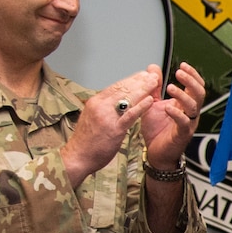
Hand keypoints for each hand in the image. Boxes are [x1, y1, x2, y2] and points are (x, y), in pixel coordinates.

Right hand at [60, 69, 154, 184]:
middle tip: (152, 75)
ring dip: (143, 88)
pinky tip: (150, 100)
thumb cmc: (86, 142)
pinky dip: (141, 106)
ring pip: (127, 98)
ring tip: (154, 82)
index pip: (115, 86)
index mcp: (95, 102)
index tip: (141, 75)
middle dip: (139, 80)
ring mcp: (107, 117)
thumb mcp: (92, 118)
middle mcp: (100, 106)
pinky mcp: (114, 129)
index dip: (130, 79)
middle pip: (122, 88)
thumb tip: (112, 102)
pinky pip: (129, 115)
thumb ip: (103, 109)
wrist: (77, 157)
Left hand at [143, 62, 204, 168]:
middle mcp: (190, 113)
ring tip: (170, 87)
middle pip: (199, 93)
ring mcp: (188, 123)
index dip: (192, 75)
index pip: (196, 86)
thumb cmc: (157, 129)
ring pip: (194, 106)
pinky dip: (177, 114)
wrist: (155, 152)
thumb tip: (153, 67)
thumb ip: (154, 87)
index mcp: (185, 104)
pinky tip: (168, 107)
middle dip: (191, 81)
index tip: (183, 65)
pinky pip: (184, 123)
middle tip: (179, 73)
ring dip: (183, 95)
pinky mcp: (182, 135)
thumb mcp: (153, 103)